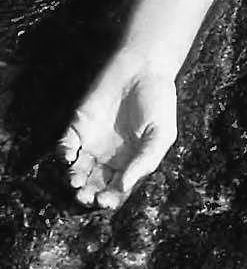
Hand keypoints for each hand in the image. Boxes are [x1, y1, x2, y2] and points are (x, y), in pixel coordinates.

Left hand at [58, 52, 177, 208]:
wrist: (143, 67)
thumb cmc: (158, 101)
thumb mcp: (162, 134)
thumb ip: (145, 161)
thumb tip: (124, 186)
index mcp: (131, 163)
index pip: (117, 190)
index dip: (110, 199)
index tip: (104, 201)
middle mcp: (109, 158)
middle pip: (94, 185)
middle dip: (88, 195)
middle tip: (85, 196)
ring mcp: (92, 144)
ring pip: (77, 171)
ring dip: (73, 180)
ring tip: (75, 181)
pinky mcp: (78, 127)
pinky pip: (66, 147)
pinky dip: (64, 155)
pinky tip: (70, 156)